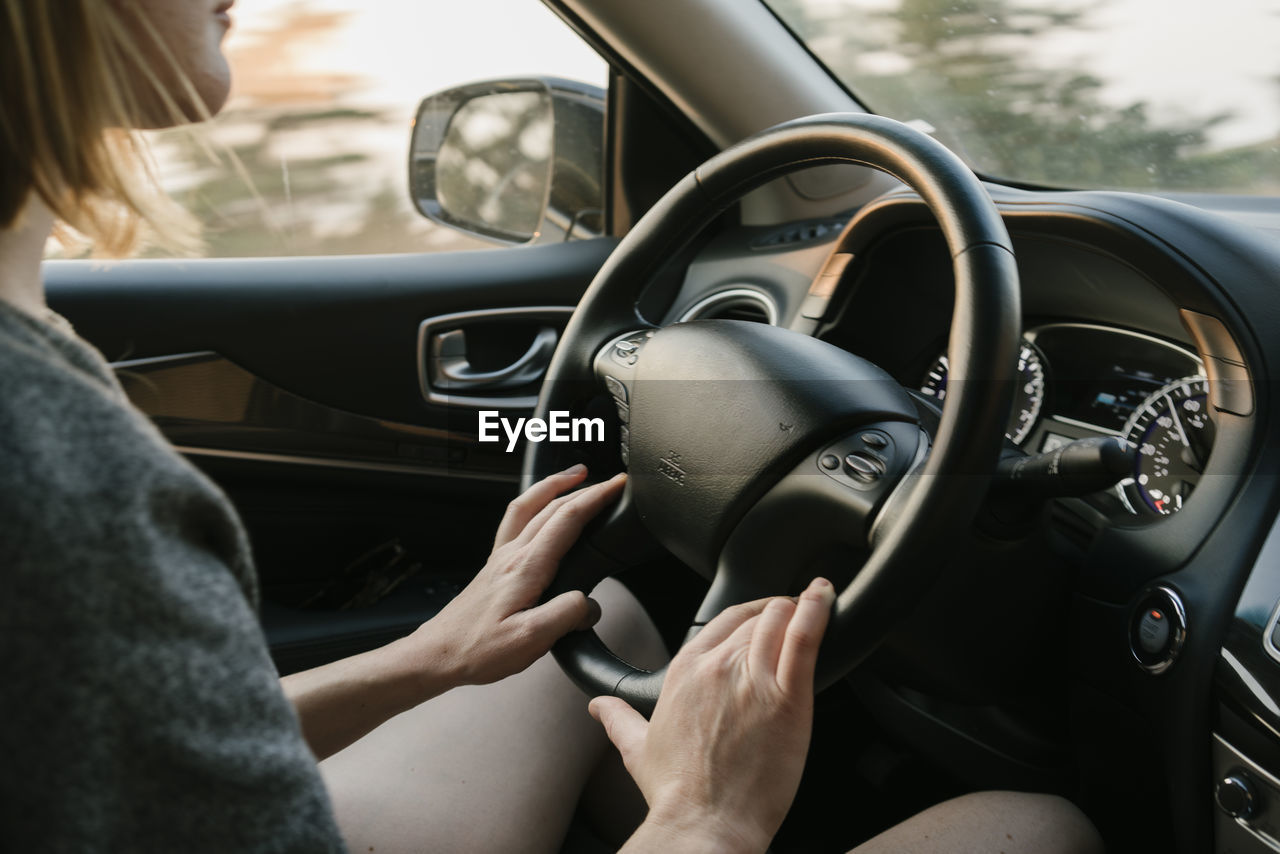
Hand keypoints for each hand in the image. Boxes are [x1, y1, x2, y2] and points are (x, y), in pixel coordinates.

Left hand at [409, 465, 623, 687]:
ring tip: (575, 475)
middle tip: (610, 481)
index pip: (567, 519)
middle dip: (584, 487)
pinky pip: (515, 520)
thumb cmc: (478, 649)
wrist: (439, 653)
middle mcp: (512, 555)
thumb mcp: (531, 640)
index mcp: (526, 567)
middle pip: (551, 506)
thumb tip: (590, 604)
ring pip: (529, 505)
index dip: (596, 498)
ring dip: (554, 485)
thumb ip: (566, 615)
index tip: (617, 487)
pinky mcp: (494, 566)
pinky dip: (533, 503)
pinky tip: (538, 510)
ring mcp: (501, 557)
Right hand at [590, 578, 834, 853]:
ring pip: (780, 620)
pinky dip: (817, 611)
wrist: (705, 823)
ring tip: (816, 603)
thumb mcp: (637, 749)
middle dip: (777, 614)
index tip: (763, 613)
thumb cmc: (676, 793)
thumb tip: (599, 707)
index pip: (723, 620)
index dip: (750, 612)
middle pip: (756, 618)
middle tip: (795, 617)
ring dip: (799, 609)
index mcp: (685, 670)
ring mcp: (753, 678)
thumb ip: (619, 719)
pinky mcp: (788, 697)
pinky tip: (824, 597)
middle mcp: (717, 666)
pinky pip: (805, 637)